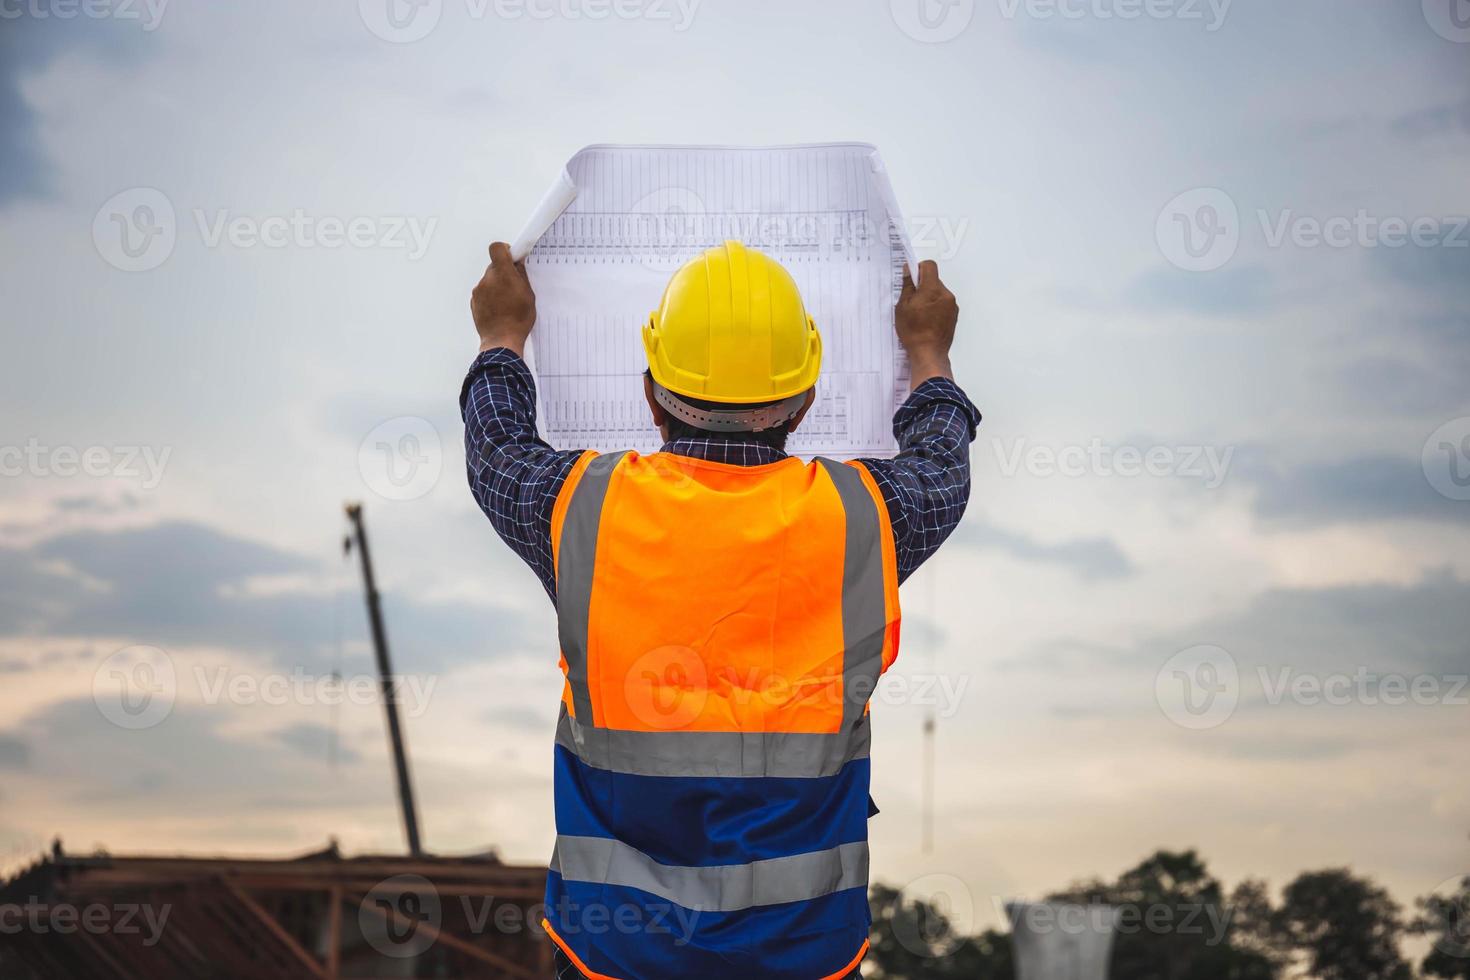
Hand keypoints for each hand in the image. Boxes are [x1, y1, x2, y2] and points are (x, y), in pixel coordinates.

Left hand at [471, 242, 535, 355]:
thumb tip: (517, 265)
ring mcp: (479, 290)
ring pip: (489, 280)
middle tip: (514, 284)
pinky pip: (483, 292)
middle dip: (504, 272)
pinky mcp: (474, 301)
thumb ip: (521, 276)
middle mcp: (488, 279)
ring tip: (508, 301)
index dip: (504, 250)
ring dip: (497, 286)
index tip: (511, 256)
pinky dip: (491, 297)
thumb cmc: (517, 320)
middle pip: (494, 266)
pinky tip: (500, 308)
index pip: (497, 248)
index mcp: (502, 273)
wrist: (502, 340)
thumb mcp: (528, 295)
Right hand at [895, 260, 957, 387]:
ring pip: (939, 292)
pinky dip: (935, 306)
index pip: (929, 266)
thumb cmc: (914, 331)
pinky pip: (943, 303)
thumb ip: (907, 285)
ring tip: (918, 312)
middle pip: (934, 280)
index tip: (912, 278)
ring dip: (929, 297)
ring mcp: (952, 306)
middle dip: (922, 286)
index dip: (919, 269)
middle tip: (911, 300)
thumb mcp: (903, 306)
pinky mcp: (954, 315)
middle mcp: (946, 295)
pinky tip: (926, 319)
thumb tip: (909, 270)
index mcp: (933, 289)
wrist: (929, 353)